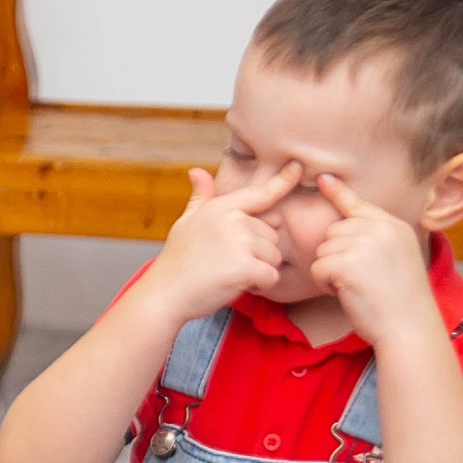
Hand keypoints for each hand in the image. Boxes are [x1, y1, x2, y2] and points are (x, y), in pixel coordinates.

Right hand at [141, 162, 297, 324]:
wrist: (163, 295)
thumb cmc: (176, 261)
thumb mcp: (186, 223)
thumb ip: (200, 198)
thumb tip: (196, 171)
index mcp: (221, 208)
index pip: (259, 194)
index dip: (283, 181)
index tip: (298, 168)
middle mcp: (233, 220)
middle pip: (271, 235)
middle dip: (257, 253)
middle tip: (227, 263)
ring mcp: (239, 242)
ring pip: (274, 256)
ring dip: (259, 270)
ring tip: (230, 274)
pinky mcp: (245, 267)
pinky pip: (271, 276)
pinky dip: (260, 286)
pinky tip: (237, 286)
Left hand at [310, 174, 438, 351]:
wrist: (408, 325)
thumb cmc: (399, 301)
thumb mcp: (396, 258)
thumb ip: (376, 239)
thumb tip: (346, 228)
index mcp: (394, 225)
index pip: (359, 204)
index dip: (338, 192)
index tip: (323, 178)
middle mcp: (380, 228)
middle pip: (332, 232)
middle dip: (335, 257)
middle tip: (358, 279)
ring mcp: (364, 243)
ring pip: (323, 250)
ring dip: (330, 272)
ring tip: (356, 286)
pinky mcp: (347, 262)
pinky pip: (317, 267)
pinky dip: (325, 284)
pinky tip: (347, 292)